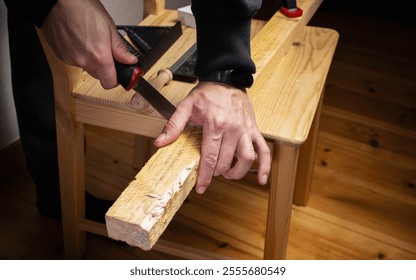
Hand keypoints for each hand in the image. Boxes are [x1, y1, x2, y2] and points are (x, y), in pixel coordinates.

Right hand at [40, 0, 136, 88]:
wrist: (56, 2)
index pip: (109, 83)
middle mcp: (84, 62)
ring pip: (86, 67)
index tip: (117, 73)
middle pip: (98, 75)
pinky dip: (78, 53)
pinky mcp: (61, 55)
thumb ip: (120, 48)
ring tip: (89, 40)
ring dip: (90, 59)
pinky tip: (78, 39)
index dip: (115, 79)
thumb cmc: (81, 8)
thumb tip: (129, 60)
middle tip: (103, 50)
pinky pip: (74, 60)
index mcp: (99, 57)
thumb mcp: (109, 26)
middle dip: (103, 67)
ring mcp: (70, 59)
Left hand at [154, 82, 270, 193]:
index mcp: (215, 124)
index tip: (201, 187)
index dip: (205, 176)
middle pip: (226, 161)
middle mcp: (233, 128)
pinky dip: (265, 166)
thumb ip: (173, 125)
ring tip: (228, 174)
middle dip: (217, 173)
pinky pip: (264, 149)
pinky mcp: (254, 129)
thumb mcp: (186, 106)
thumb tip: (160, 143)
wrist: (226, 78)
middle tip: (210, 174)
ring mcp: (245, 130)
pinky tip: (262, 179)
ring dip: (237, 172)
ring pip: (247, 159)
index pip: (209, 157)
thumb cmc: (207, 93)